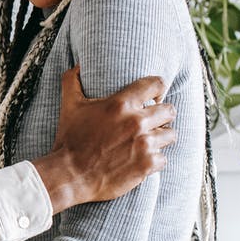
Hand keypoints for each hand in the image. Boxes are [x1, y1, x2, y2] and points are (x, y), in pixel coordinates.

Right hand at [32, 66, 176, 211]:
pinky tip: (141, 159)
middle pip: (169, 110)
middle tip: (151, 121)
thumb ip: (73, 81)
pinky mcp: (147, 165)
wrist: (70, 175)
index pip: (156, 84)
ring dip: (160, 138)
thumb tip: (78, 65)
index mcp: (121, 104)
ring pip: (170, 135)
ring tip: (147, 141)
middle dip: (161, 115)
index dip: (157, 88)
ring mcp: (145, 144)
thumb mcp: (69, 106)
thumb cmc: (70, 140)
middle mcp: (137, 122)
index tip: (153, 96)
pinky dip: (154, 160)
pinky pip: (163, 158)